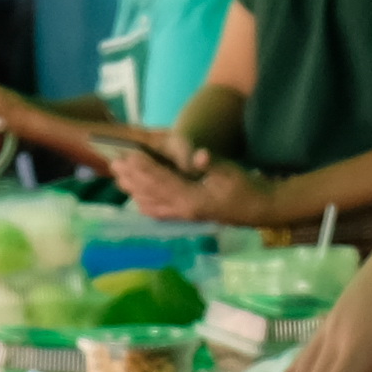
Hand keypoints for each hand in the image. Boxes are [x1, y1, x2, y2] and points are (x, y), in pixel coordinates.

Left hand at [101, 138, 236, 223]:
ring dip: (133, 189)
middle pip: (150, 194)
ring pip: (150, 204)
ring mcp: (182, 216)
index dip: (144, 168)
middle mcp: (182, 210)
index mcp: (192, 200)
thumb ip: (210, 164)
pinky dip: (143, 202)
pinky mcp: (184, 217)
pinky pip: (158, 212)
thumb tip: (200, 157)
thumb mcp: (229, 172)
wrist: (257, 209)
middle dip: (131, 177)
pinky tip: (135, 194)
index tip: (130, 154)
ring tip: (119, 175)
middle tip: (114, 162)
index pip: (162, 182)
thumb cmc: (244, 187)